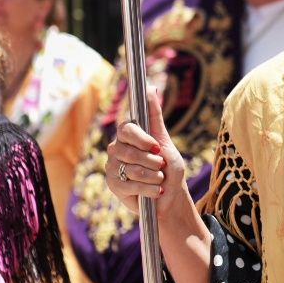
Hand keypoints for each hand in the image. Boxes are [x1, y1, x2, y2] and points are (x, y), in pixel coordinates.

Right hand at [106, 85, 189, 214]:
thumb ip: (155, 116)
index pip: (126, 129)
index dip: (142, 139)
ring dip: (153, 177)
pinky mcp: (113, 185)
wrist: (170, 196)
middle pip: (129, 152)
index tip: (157, 148)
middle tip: (161, 167)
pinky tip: (155, 191)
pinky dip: (148, 189)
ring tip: (159, 179)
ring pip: (131, 169)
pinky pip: (130, 185)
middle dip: (152, 162)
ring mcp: (112, 167)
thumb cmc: (168, 167)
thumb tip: (151, 87)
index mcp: (128, 135)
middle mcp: (116, 148)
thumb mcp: (165, 140)